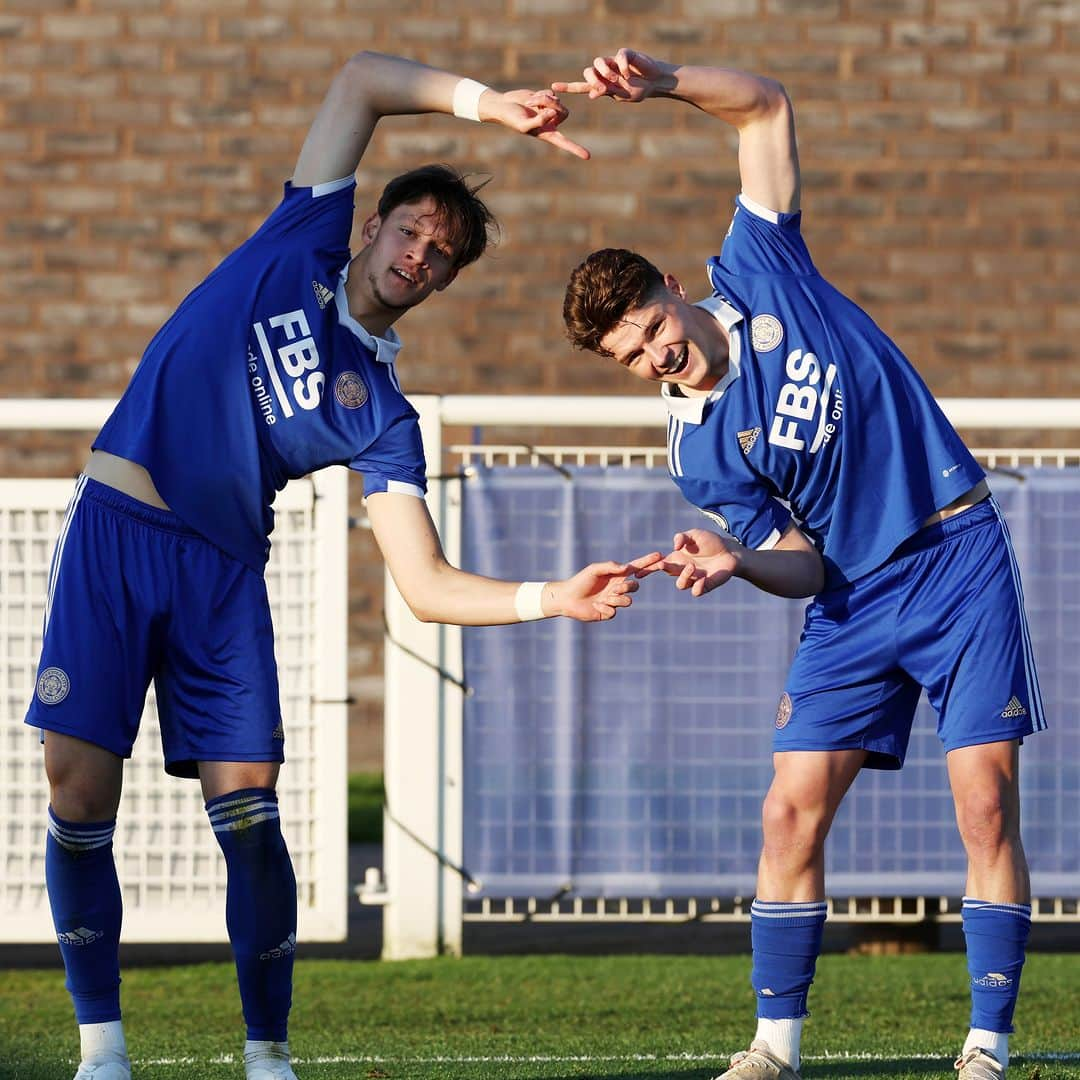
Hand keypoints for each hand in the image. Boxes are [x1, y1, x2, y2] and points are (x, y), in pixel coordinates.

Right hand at [483, 88, 589, 158]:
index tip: (587, 157)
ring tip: (530, 102)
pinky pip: (551, 93)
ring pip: (558, 101)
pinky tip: (531, 98)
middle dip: (551, 105)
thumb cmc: (511, 119)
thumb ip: (538, 121)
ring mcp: (549, 110)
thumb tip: (552, 113)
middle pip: (564, 113)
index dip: (575, 149)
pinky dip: (541, 93)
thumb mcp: (523, 124)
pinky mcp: (546, 98)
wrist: (505, 105)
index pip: (564, 142)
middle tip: (536, 105)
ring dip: (544, 99)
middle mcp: (551, 123)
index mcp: (547, 133)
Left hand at [551, 551, 661, 620]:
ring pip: (627, 601)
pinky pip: (614, 612)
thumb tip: (627, 568)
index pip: (635, 568)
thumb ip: (611, 566)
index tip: (659, 555)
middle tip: (615, 588)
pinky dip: (605, 608)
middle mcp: (617, 587)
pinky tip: (595, 606)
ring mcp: (613, 601)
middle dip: (627, 588)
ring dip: (615, 599)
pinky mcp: (608, 612)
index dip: (647, 562)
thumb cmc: (580, 581)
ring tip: (603, 598)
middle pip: (635, 587)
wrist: (567, 598)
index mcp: (616, 575)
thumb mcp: (595, 569)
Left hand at [552, 48, 668, 102]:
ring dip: (605, 73)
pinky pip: (618, 57)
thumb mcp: (621, 96)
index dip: (567, 87)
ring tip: (617, 80)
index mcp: (601, 85)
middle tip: (603, 88)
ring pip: (598, 62)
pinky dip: (622, 66)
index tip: (554, 87)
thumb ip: (607, 93)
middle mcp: (604, 72)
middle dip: (593, 80)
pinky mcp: (624, 54)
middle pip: (588, 72)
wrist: (654, 82)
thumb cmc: (638, 90)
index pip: (580, 86)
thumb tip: (591, 94)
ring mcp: (613, 62)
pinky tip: (628, 74)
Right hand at [656, 528, 741, 596]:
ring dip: (683, 576)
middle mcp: (682, 570)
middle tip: (661, 564)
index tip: (637, 570)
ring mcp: (693, 579)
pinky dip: (697, 587)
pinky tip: (702, 578)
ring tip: (692, 566)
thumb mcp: (694, 535)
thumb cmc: (710, 542)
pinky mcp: (705, 586)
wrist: (730, 551)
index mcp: (677, 558)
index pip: (659, 564)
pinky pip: (696, 592)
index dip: (648, 567)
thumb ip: (682, 537)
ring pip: (681, 584)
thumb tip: (675, 546)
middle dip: (663, 569)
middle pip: (667, 572)